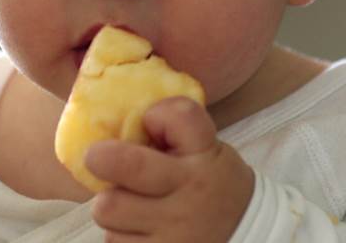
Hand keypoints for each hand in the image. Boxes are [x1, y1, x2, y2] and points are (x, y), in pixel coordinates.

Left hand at [84, 97, 254, 241]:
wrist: (247, 236)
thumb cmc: (213, 182)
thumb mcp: (207, 148)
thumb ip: (171, 130)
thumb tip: (119, 121)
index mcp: (205, 158)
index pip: (179, 116)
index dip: (158, 114)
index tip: (149, 120)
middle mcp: (190, 195)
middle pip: (125, 166)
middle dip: (102, 158)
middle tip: (98, 157)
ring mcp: (174, 234)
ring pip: (108, 210)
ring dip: (112, 204)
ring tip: (131, 203)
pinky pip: (114, 241)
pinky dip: (120, 233)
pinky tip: (140, 228)